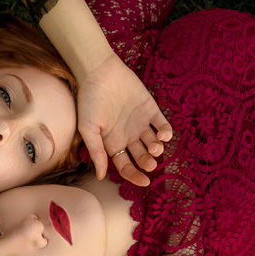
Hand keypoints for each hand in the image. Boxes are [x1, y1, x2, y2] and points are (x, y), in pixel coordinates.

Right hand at [78, 53, 172, 185]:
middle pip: (142, 157)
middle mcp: (128, 136)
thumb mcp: (88, 129)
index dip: (135, 176)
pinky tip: (163, 135)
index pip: (126, 166)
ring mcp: (140, 123)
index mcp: (112, 143)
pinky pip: (162, 124)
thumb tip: (101, 176)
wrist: (100, 73)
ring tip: (155, 146)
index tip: (145, 182)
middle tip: (150, 162)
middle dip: (148, 162)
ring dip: (157, 149)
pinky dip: (166, 132)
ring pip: (153, 143)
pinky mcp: (151, 110)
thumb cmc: (90, 101)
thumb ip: (97, 152)